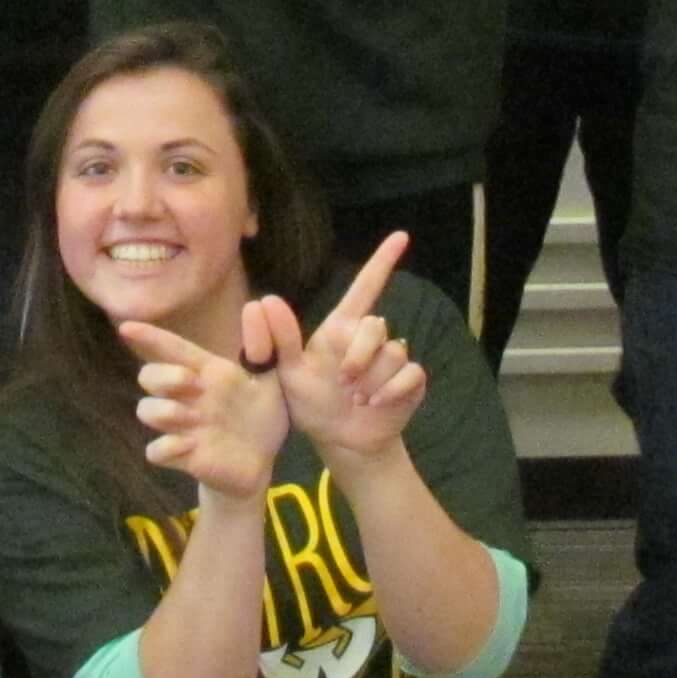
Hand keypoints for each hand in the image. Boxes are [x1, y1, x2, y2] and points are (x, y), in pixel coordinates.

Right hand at [112, 309, 288, 500]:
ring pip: (146, 410)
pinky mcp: (184, 457)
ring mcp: (183, 428)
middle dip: (162, 375)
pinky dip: (167, 448)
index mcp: (208, 374)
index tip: (128, 327)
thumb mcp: (271, 380)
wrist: (263, 462)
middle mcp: (189, 398)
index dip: (151, 337)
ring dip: (161, 410)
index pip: (174, 349)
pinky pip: (157, 451)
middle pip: (149, 376)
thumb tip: (258, 303)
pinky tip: (189, 448)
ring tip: (190, 417)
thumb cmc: (261, 417)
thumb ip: (264, 347)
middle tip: (192, 384)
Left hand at [255, 233, 424, 460]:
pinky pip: (410, 374)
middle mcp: (368, 340)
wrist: (340, 440)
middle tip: (344, 382)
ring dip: (372, 380)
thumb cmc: (312, 403)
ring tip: (356, 399)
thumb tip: (265, 299)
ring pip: (393, 353)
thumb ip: (281, 339)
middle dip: (359, 355)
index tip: (401, 237)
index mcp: (342, 329)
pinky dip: (392, 391)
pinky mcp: (409, 381)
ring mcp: (391, 360)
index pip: (365, 287)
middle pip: (377, 325)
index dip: (382, 261)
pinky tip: (376, 403)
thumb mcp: (290, 373)